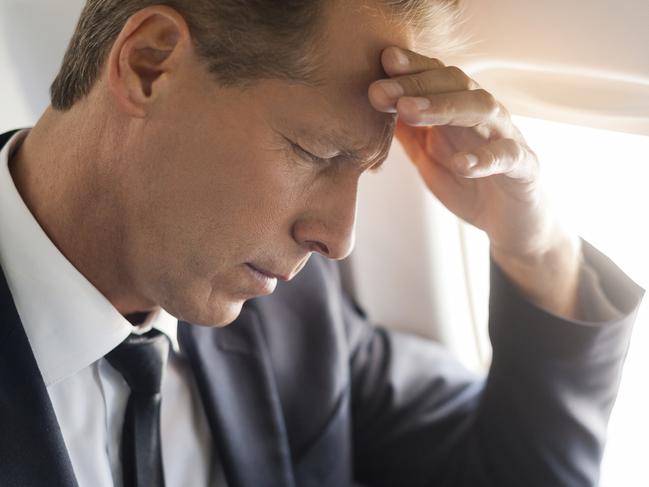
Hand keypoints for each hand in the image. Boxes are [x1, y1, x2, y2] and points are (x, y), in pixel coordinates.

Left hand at [368, 46, 582, 318]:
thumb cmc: (468, 184)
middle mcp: (484, 115)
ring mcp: (506, 137)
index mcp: (460, 109)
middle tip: (379, 91)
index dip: (411, 67)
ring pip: (482, 109)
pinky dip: (485, 158)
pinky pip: (507, 157)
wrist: (510, 223)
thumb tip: (374, 106)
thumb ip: (407, 133)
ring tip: (409, 111)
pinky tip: (461, 163)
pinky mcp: (523, 168)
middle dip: (415, 85)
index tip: (382, 62)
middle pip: (455, 84)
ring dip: (444, 107)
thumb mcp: (428, 157)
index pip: (436, 76)